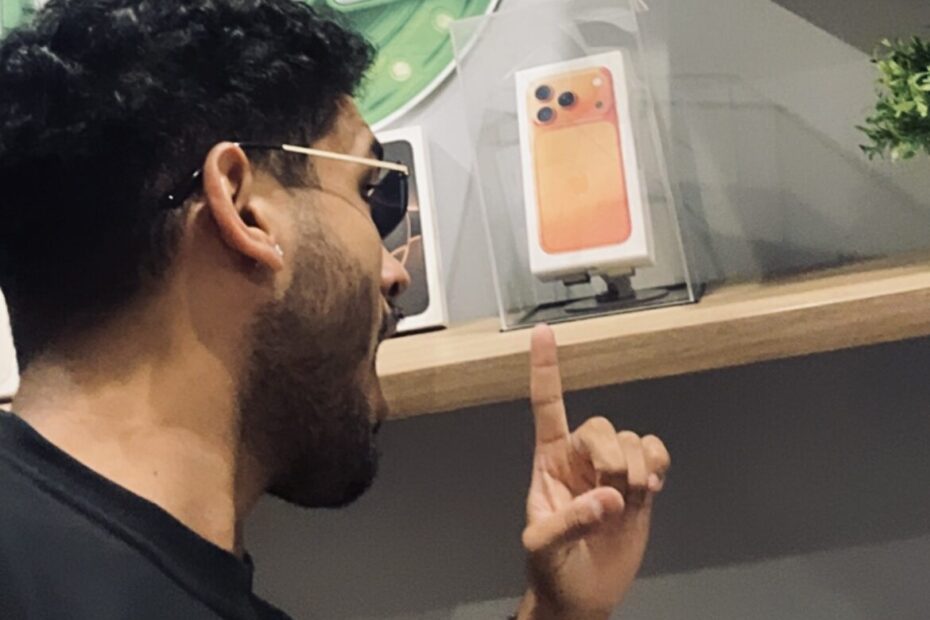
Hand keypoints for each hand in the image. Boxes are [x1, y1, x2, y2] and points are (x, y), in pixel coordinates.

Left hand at [517, 325, 669, 619]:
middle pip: (603, 425)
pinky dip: (659, 465)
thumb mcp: (543, 548)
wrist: (582, 595)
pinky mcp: (639, 484)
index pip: (547, 406)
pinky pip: (657, 453)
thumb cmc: (552, 569)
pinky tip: (650, 488)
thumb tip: (606, 498)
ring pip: (634, 439)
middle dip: (612, 457)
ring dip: (638, 469)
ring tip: (629, 502)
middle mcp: (580, 458)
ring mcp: (611, 470)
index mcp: (548, 462)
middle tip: (612, 494)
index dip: (546, 369)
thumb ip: (569, 522)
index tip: (543, 332)